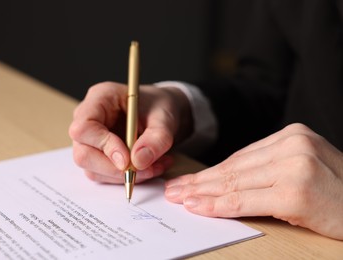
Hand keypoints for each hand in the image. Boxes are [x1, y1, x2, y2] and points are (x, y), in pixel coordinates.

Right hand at [69, 82, 191, 183]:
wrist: (164, 113)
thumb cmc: (160, 106)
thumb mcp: (165, 118)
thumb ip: (156, 138)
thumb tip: (138, 162)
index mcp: (100, 98)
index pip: (84, 127)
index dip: (103, 146)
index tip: (127, 159)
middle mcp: (88, 119)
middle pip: (83, 153)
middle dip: (114, 168)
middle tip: (145, 170)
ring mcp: (90, 140)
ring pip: (93, 169)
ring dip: (124, 176)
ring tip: (155, 167)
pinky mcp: (97, 156)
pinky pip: (104, 175)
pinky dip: (127, 177)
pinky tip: (149, 168)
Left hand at [165, 123, 342, 239]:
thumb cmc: (335, 193)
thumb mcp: (300, 169)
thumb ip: (266, 169)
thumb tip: (223, 181)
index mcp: (292, 135)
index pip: (240, 157)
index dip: (210, 171)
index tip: (188, 180)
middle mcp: (292, 144)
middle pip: (233, 168)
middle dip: (199, 181)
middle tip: (174, 189)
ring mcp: (295, 166)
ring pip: (235, 182)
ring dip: (203, 193)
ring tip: (180, 199)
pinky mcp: (296, 192)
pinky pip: (247, 200)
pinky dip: (220, 206)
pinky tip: (199, 208)